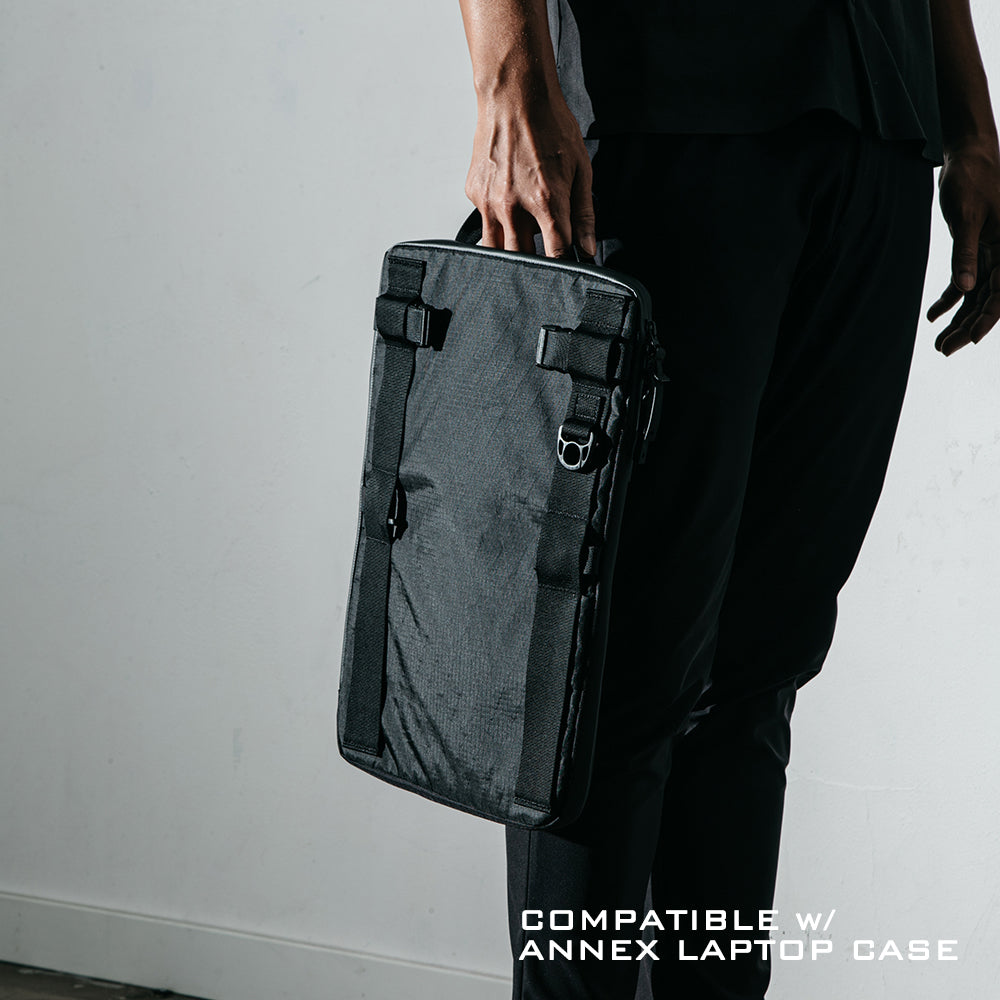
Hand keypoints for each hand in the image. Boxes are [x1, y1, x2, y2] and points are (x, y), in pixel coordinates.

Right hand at [464, 92, 595, 259]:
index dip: (564, 262)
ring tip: (524, 237)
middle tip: (544, 250)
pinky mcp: (474, 194)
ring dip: (511, 250)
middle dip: (536, 260)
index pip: (555, 254)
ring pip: (496, 249)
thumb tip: (587, 247)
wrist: (514, 96)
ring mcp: (489, 202)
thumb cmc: (550, 126)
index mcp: (545, 202)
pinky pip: (484, 222)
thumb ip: (584, 213)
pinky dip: (497, 222)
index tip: (568, 260)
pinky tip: (507, 203)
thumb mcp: (580, 169)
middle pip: (523, 258)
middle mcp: (513, 206)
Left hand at [926, 137, 999, 354]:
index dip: (987, 319)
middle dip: (967, 326)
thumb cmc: (972, 180)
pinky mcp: (977, 249)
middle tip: (944, 349)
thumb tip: (965, 289)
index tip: (970, 340)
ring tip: (939, 342)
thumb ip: (966, 253)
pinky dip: (950, 298)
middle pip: (988, 299)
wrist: (968, 155)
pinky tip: (933, 315)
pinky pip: (966, 280)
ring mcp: (992, 253)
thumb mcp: (966, 218)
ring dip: (959, 319)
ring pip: (977, 294)